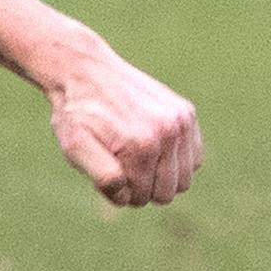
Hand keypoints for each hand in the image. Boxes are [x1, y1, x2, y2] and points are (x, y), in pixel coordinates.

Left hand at [44, 40, 201, 207]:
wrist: (85, 72)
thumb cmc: (77, 115)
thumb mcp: (75, 148)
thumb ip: (101, 176)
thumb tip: (125, 194)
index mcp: (141, 146)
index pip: (141, 198)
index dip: (120, 192)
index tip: (107, 172)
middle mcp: (167, 133)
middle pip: (166, 192)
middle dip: (143, 188)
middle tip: (121, 166)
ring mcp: (181, 121)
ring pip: (184, 179)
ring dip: (162, 176)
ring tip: (136, 158)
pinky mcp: (187, 112)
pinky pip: (195, 157)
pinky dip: (177, 160)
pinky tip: (154, 148)